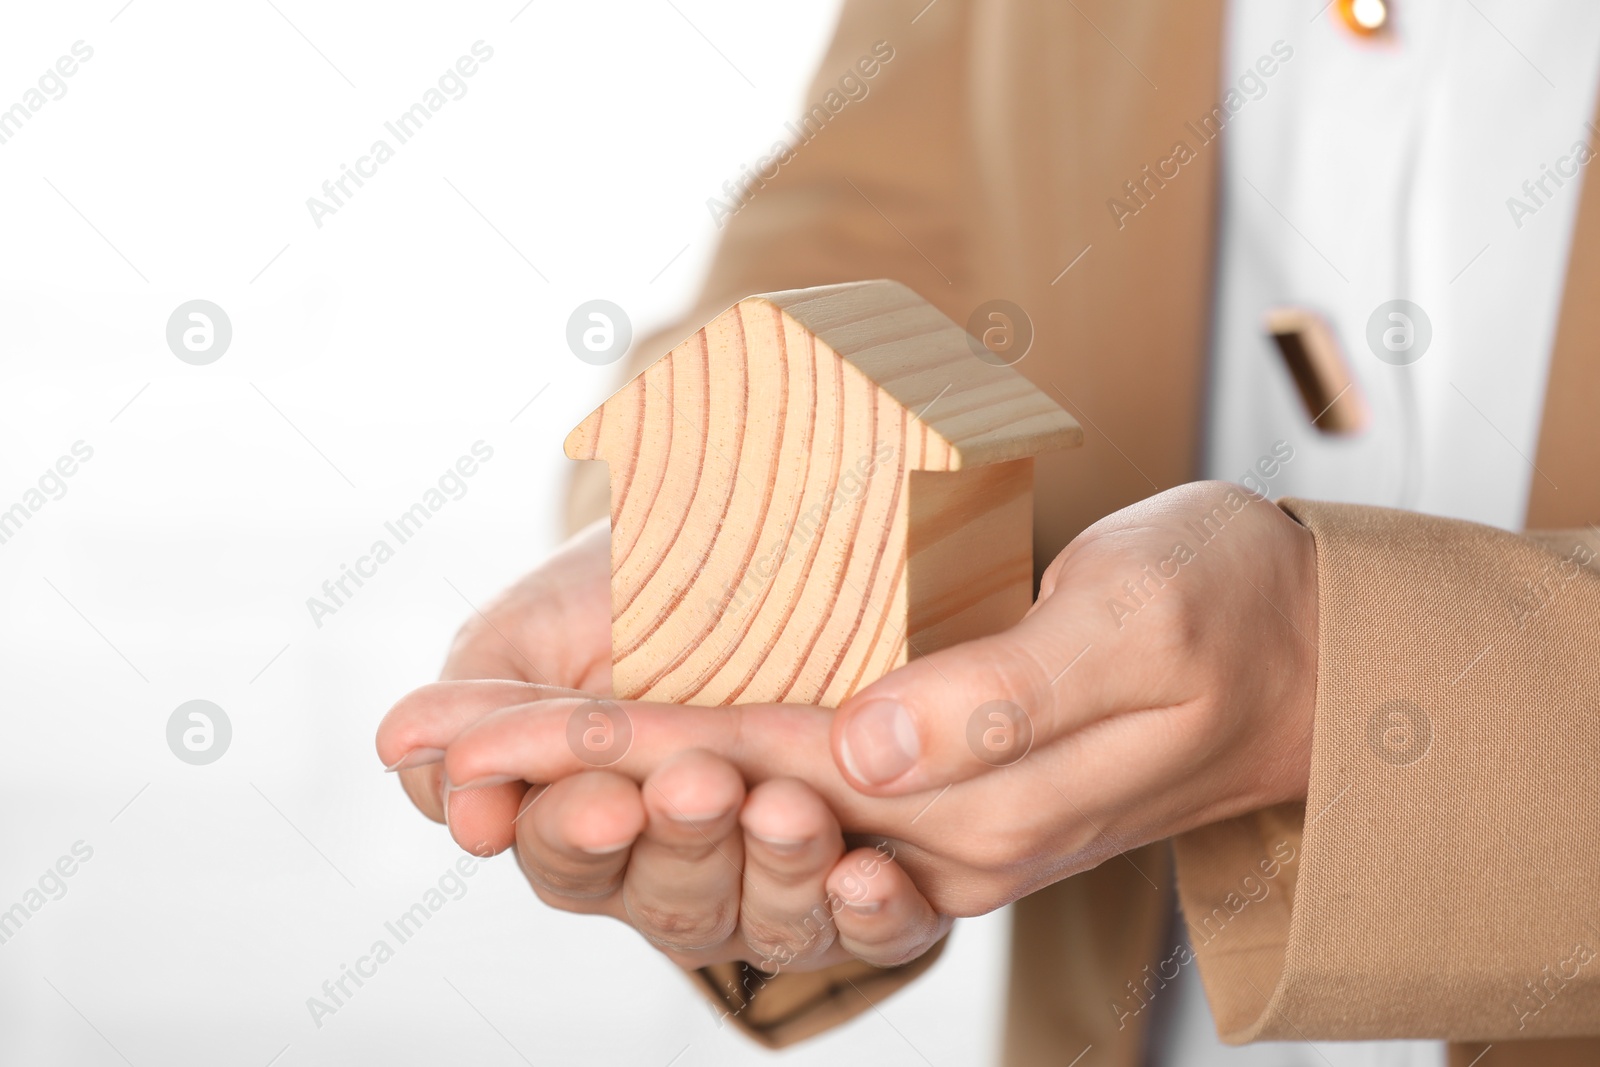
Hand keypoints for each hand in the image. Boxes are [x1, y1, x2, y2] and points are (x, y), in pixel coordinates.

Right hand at [379, 519, 946, 972]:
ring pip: (769, 924)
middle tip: (698, 782)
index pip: (569, 856)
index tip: (595, 796)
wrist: (790, 532)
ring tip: (787, 807)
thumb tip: (400, 750)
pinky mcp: (891, 881)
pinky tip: (867, 876)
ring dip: (776, 873)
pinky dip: (874, 916)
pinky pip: (884, 932)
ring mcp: (787, 880)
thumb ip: (480, 696)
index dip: (572, 833)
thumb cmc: (643, 582)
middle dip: (680, 845)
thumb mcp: (548, 622)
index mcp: (597, 823)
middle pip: (668, 900)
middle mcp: (689, 868)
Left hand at [390, 483, 1317, 916]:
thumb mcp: (1134, 632)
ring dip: (598, 776)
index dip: (600, 744)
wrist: (1297, 655)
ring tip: (472, 754)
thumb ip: (997, 703)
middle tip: (419, 749)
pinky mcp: (934, 785)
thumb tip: (858, 755)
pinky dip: (685, 754)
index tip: (472, 735)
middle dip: (557, 774)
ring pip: (731, 796)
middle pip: (710, 796)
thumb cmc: (1226, 617)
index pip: (744, 766)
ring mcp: (927, 816)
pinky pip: (787, 776)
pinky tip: (615, 738)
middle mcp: (927, 831)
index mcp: (966, 805)